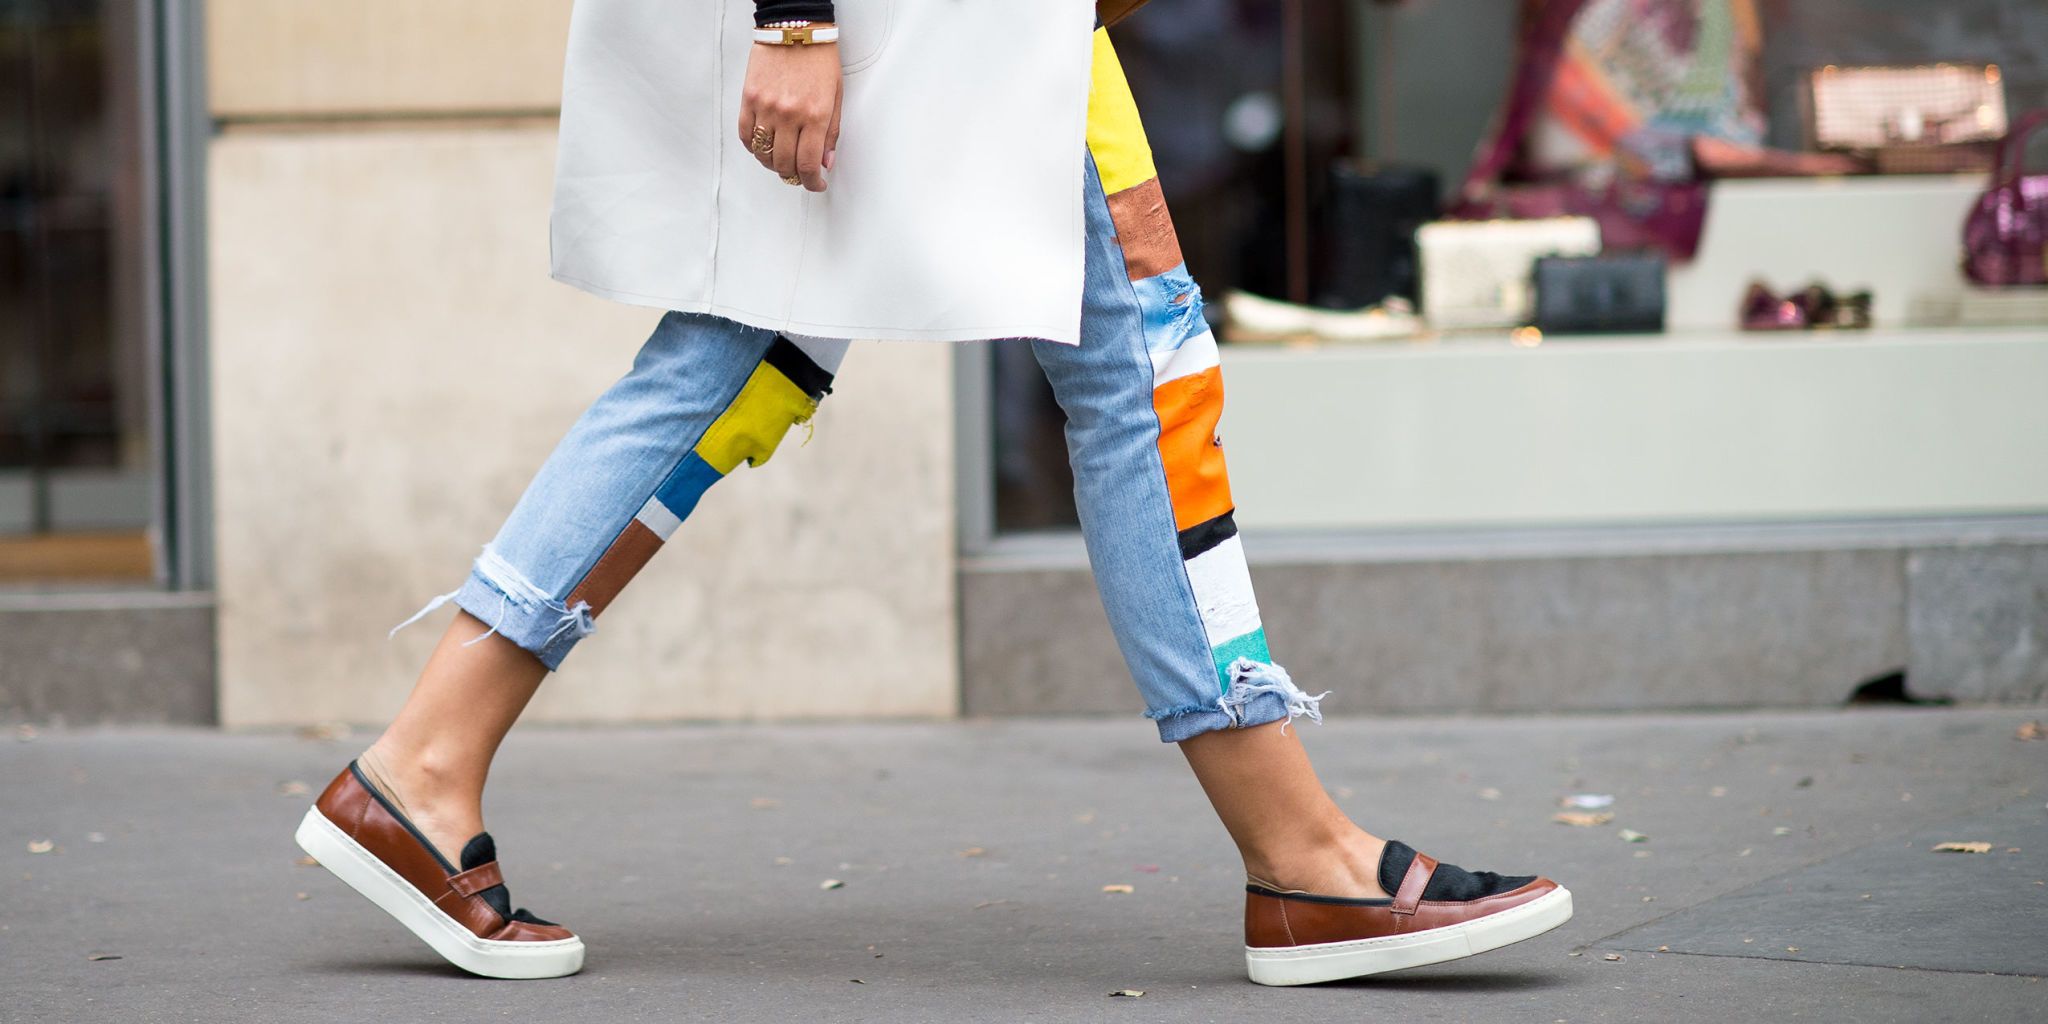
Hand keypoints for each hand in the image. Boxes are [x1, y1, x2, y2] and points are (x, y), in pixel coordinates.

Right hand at [738, 40, 842, 192]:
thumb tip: (826, 162)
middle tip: (799, 173)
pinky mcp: (749, 99)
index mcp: (815, 115)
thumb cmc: (818, 58)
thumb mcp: (836, 96)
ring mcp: (766, 108)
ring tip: (782, 160)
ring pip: (763, 154)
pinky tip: (764, 145)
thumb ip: (831, 132)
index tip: (815, 184)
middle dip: (793, 175)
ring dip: (773, 164)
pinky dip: (754, 147)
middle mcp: (789, 114)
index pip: (809, 164)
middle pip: (784, 164)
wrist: (794, 28)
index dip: (812, 183)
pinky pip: (746, 135)